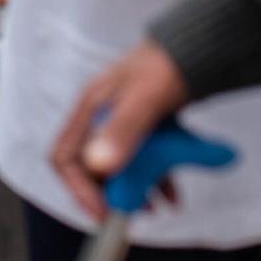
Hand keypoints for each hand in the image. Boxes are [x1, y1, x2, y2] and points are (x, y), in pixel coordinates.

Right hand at [50, 42, 189, 219]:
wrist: (196, 46)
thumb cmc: (166, 67)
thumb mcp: (144, 100)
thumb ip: (123, 130)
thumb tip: (100, 166)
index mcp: (90, 109)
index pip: (64, 157)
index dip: (77, 188)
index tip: (103, 212)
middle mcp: (100, 118)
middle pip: (92, 167)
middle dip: (111, 194)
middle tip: (132, 213)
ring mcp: (121, 123)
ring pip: (119, 167)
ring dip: (135, 191)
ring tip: (155, 207)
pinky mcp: (142, 128)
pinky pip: (142, 161)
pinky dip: (156, 180)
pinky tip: (172, 195)